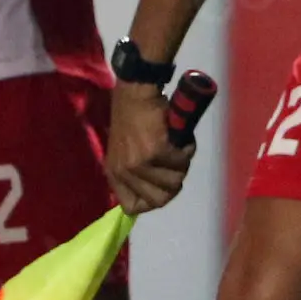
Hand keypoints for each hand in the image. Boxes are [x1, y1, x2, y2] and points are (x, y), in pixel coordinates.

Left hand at [104, 80, 194, 213]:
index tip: (163, 187)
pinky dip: (186, 150)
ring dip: (182, 165)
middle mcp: (124, 172)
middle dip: (174, 183)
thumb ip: (136, 174)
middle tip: (176, 163)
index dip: (152, 200)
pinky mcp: (155, 152)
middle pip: (160, 199)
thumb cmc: (132, 118)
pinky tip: (181, 138)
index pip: (133, 207)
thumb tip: (161, 192)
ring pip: (174, 182)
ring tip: (178, 148)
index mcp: (114, 174)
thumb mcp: (125, 151)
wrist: (135, 92)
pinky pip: (181, 162)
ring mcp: (139, 164)